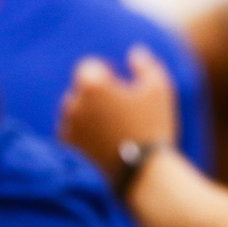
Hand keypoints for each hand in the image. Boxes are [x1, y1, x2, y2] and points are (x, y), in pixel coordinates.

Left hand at [59, 46, 178, 174]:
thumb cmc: (153, 127)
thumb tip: (135, 52)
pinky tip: (105, 143)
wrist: (143, 174)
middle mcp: (73, 104)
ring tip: (114, 129)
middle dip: (96, 95)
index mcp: (92, 85)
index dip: (106, 72)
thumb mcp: (160, 89)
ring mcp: (68, 128)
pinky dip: (84, 135)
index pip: (89, 66)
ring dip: (89, 115)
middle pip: (80, 90)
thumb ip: (146, 65)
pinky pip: (72, 134)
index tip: (121, 84)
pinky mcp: (68, 150)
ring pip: (74, 113)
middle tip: (121, 109)